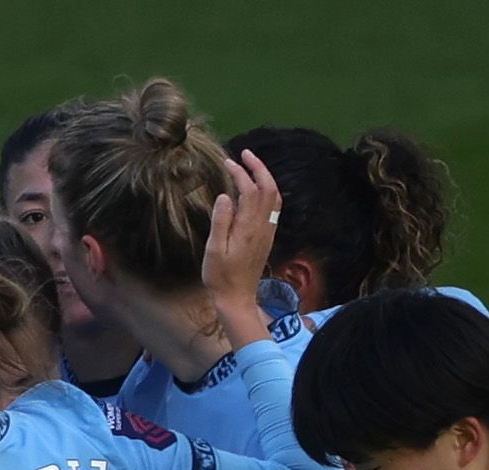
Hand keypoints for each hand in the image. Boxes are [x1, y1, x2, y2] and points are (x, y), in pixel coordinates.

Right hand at [202, 148, 283, 336]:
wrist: (237, 297)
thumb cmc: (220, 276)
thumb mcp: (214, 250)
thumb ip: (220, 221)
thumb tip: (226, 195)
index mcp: (248, 228)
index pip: (250, 191)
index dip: (241, 173)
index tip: (228, 162)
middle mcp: (262, 227)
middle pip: (269, 189)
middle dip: (259, 168)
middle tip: (245, 153)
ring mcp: (267, 231)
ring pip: (274, 197)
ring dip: (265, 178)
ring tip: (251, 165)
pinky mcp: (267, 236)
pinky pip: (273, 208)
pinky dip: (268, 191)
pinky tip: (257, 188)